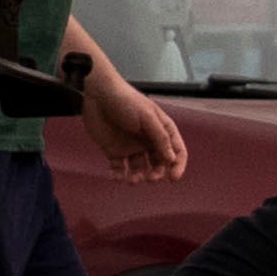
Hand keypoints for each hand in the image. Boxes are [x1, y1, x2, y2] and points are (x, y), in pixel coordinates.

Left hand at [79, 55, 188, 180]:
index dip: (177, 166)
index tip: (172, 178)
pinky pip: (118, 167)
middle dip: (156, 173)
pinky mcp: (113, 150)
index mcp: (162, 130)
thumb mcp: (147, 117)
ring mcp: (131, 146)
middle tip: (150, 179)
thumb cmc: (127, 102)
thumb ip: (160, 138)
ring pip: (139, 168)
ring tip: (133, 180)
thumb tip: (171, 158)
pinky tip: (117, 177)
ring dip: (138, 176)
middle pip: (158, 163)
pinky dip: (118, 175)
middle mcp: (148, 140)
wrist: (99, 95)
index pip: (176, 152)